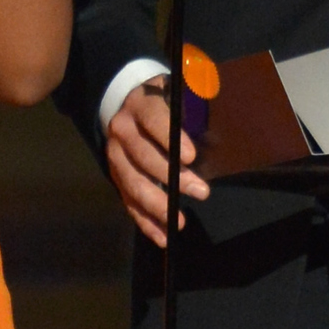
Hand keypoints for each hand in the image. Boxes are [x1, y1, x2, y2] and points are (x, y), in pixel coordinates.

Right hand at [105, 78, 209, 247]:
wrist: (122, 103)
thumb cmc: (160, 99)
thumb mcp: (173, 91)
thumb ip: (190, 104)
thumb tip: (214, 124)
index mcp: (139, 105)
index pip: (153, 119)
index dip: (169, 138)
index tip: (191, 157)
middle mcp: (122, 131)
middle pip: (144, 157)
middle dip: (173, 178)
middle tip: (202, 191)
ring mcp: (116, 157)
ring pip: (133, 184)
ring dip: (157, 206)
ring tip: (180, 222)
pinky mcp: (115, 177)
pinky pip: (128, 202)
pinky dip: (145, 221)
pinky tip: (163, 236)